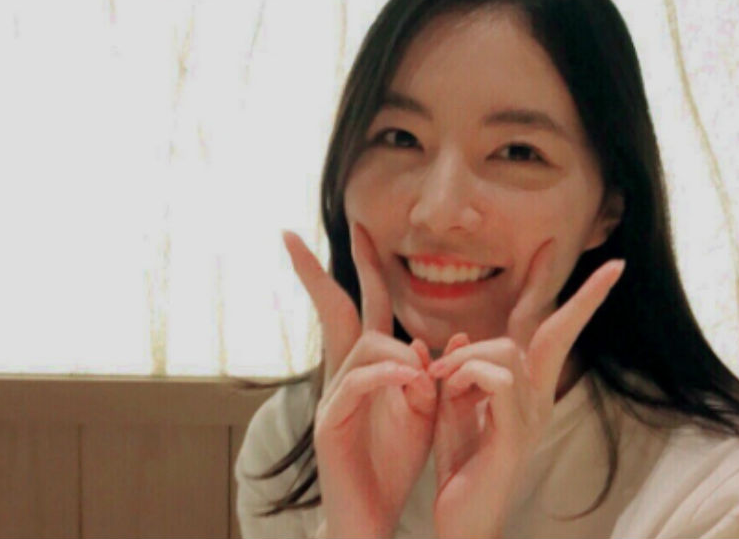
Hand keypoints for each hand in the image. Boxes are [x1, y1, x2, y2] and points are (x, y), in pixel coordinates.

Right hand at [282, 223, 438, 538]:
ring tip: (425, 384)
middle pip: (338, 310)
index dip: (363, 267)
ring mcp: (332, 396)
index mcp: (368, 367)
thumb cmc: (394, 463)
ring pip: (365, 346)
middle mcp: (343, 374)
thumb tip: (448, 336)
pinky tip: (410, 380)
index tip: (357, 229)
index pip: (364, 306)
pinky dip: (387, 376)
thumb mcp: (425, 411)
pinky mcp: (331, 423)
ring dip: (399, 354)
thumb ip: (430, 373)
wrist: (370, 515)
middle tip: (289, 236)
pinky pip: (359, 382)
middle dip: (315, 271)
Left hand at [425, 239, 625, 537]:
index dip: (573, 298)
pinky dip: (466, 372)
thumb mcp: (452, 408)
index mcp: (527, 390)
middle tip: (610, 265)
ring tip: (439, 376)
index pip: (548, 332)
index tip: (609, 266)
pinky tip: (445, 385)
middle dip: (585, 297)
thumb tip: (458, 337)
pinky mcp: (518, 436)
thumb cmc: (460, 466)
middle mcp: (540, 399)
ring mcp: (533, 417)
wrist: (460, 521)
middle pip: (557, 332)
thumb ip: (458, 372)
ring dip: (468, 354)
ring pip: (509, 350)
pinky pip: (498, 379)